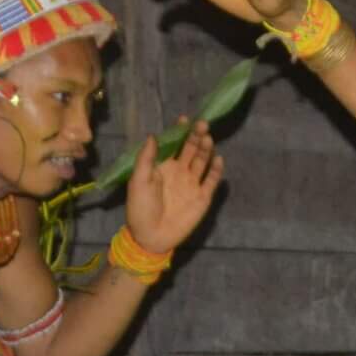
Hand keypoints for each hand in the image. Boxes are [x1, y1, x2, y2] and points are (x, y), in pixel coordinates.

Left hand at [123, 118, 223, 253]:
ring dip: (206, 149)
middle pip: (191, 149)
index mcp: (163, 166)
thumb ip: (146, 158)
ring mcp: (192, 183)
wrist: (150, 236)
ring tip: (208, 139)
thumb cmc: (140, 208)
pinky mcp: (203, 197)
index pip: (174, 144)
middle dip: (196, 136)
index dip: (179, 131)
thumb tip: (153, 135)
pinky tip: (218, 159)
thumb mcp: (138, 181)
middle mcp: (180, 171)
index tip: (184, 118)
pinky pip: (212, 180)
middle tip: (202, 124)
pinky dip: (216, 170)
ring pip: (202, 161)